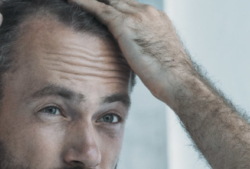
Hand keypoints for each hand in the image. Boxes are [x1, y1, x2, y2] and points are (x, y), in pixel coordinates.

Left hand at [68, 0, 201, 108]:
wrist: (179, 80)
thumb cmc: (171, 77)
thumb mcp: (159, 56)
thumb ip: (145, 49)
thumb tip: (136, 58)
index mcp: (156, 18)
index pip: (129, 6)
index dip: (114, 6)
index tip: (103, 7)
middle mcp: (147, 12)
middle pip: (117, 0)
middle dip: (104, 1)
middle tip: (84, 2)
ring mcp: (136, 16)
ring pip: (107, 1)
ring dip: (91, 1)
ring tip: (73, 0)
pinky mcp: (124, 25)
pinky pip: (98, 9)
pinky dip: (83, 3)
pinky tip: (70, 1)